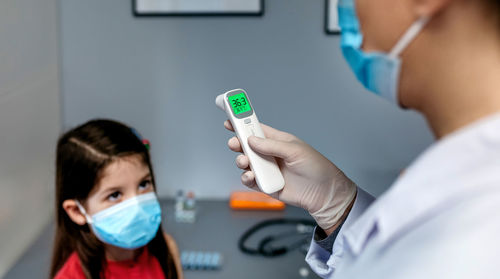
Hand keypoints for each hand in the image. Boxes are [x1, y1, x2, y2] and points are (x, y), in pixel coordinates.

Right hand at [224, 120, 356, 230]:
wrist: (323, 194)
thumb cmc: (316, 168)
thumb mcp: (295, 150)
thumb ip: (272, 145)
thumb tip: (252, 140)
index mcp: (278, 141)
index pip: (257, 129)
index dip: (243, 123)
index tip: (230, 118)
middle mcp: (270, 154)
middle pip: (246, 145)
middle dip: (238, 143)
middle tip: (235, 143)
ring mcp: (267, 169)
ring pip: (245, 163)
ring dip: (241, 160)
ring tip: (245, 162)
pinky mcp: (265, 184)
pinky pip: (249, 180)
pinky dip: (246, 178)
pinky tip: (251, 176)